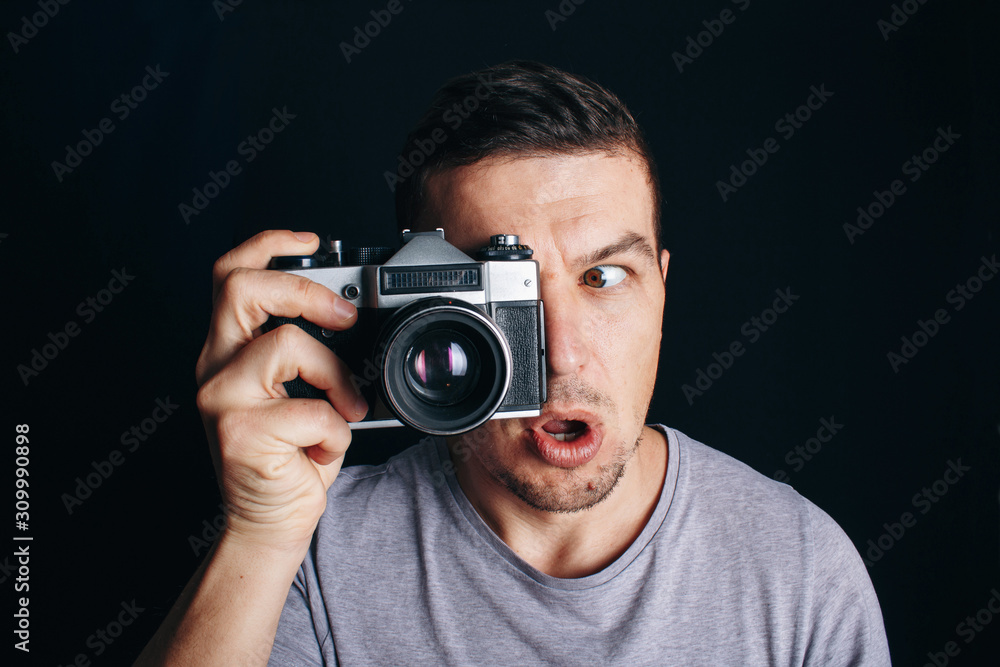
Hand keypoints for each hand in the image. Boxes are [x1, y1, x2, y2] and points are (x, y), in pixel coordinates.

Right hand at [195, 230, 366, 549]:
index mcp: (227, 352)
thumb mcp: (295, 395)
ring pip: (288, 344)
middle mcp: (214, 368)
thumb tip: (354, 319)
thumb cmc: (288, 459)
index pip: (231, 275)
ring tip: (346, 406)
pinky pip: (313, 410)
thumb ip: (308, 356)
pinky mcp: (241, 433)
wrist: (270, 525)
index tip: (310, 239)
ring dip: (335, 375)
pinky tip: (324, 448)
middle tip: (344, 315)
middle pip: (243, 287)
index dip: (268, 244)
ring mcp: (221, 399)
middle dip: (304, 288)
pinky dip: (336, 430)